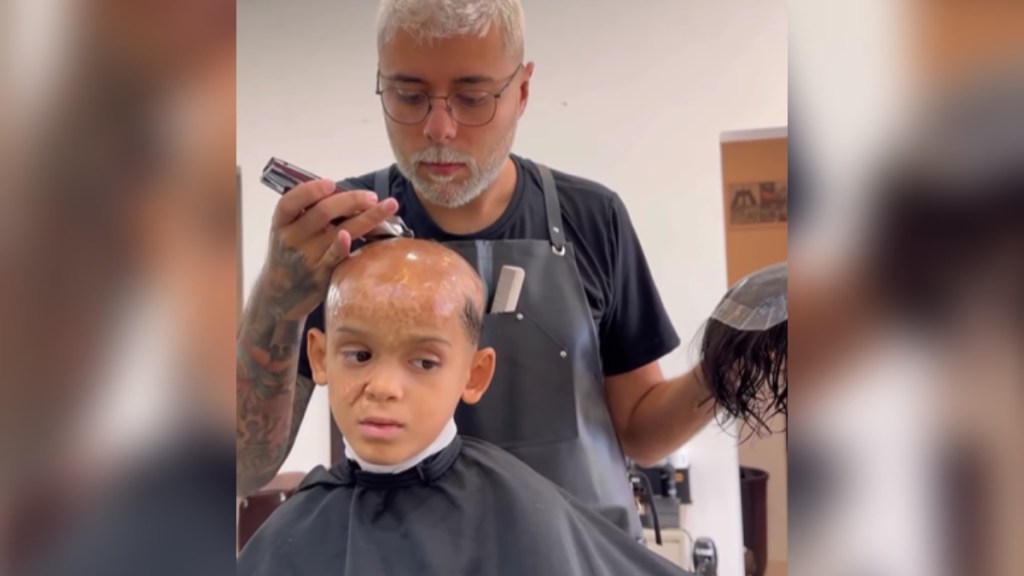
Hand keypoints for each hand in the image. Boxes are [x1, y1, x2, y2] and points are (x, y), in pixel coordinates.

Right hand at [259, 179, 398, 318]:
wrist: (280, 295)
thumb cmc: (290, 254)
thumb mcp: (288, 230)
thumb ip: (308, 212)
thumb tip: (347, 192)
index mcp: (282, 222)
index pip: (291, 202)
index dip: (310, 190)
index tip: (331, 183)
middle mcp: (292, 238)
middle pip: (322, 213)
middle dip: (351, 200)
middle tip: (372, 196)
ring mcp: (308, 257)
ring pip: (340, 231)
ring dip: (368, 217)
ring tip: (389, 205)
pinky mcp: (322, 274)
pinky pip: (337, 257)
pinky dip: (348, 245)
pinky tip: (368, 232)